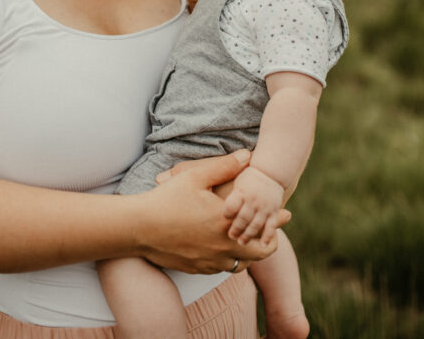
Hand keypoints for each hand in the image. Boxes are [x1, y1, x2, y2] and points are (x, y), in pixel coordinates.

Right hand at [138, 152, 278, 273]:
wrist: (139, 228)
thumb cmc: (167, 198)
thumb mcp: (196, 176)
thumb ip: (225, 166)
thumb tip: (248, 155)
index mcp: (226, 223)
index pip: (265, 230)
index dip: (277, 222)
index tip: (285, 214)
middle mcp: (223, 247)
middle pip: (260, 254)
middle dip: (268, 242)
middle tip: (269, 231)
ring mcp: (210, 261)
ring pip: (242, 264)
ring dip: (249, 252)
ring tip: (249, 238)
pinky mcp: (197, 268)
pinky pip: (222, 269)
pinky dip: (230, 259)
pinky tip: (225, 246)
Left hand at [223, 166, 284, 245]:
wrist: (270, 171)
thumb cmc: (247, 178)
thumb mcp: (235, 182)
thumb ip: (226, 194)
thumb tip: (210, 204)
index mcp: (241, 191)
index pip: (231, 206)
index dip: (226, 214)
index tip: (222, 219)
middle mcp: (253, 200)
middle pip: (242, 218)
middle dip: (235, 229)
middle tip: (230, 236)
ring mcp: (264, 207)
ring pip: (255, 225)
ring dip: (248, 235)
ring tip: (241, 242)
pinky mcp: (274, 212)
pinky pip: (270, 226)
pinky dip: (267, 237)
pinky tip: (262, 245)